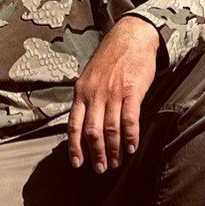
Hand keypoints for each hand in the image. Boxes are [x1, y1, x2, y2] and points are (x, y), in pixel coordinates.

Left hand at [68, 16, 161, 172]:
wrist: (131, 36)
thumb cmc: (111, 58)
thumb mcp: (90, 76)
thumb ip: (86, 98)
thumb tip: (82, 122)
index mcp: (81, 92)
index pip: (73, 124)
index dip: (74, 147)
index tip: (77, 163)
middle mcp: (94, 94)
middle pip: (91, 132)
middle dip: (95, 154)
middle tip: (100, 169)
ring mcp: (113, 93)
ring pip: (110, 129)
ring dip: (113, 150)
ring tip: (117, 162)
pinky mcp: (132, 91)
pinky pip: (130, 120)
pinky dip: (130, 137)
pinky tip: (132, 147)